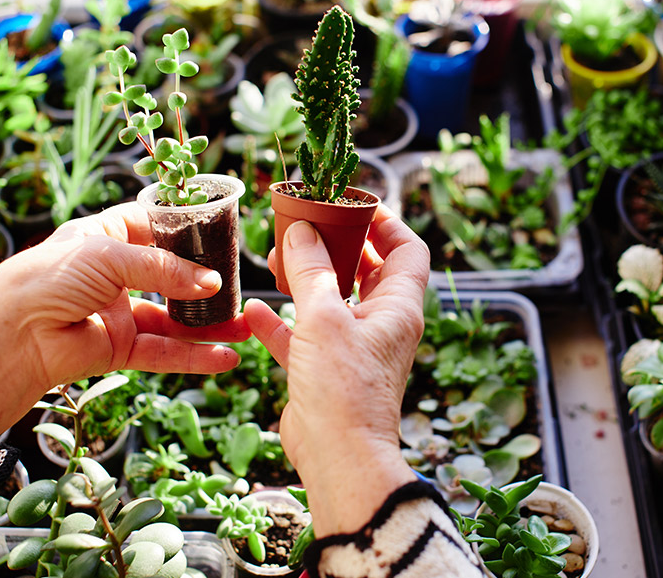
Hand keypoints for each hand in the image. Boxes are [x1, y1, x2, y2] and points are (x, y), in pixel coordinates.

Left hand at [0, 203, 250, 439]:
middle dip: (203, 280)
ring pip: (173, 319)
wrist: (11, 337)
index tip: (214, 232)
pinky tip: (226, 357)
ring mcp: (117, 313)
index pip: (147, 225)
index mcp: (101, 239)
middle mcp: (112, 275)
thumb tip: (210, 283)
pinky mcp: (119, 349)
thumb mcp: (108, 256)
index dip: (178, 227)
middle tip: (237, 283)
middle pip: (168, 275)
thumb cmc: (47, 279)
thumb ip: (163, 268)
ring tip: (245, 325)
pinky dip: (195, 355)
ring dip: (209, 323)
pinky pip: (165, 352)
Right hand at [244, 205, 429, 534]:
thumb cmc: (344, 389)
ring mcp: (353, 348)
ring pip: (332, 301)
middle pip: (365, 270)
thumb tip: (300, 229)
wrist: (338, 459)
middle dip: (335, 246)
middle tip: (305, 225)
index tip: (354, 203)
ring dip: (305, 279)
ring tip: (275, 257)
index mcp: (398, 307)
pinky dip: (282, 322)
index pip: (407, 250)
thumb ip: (310, 270)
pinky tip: (255, 309)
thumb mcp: (324, 318)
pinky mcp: (326, 371)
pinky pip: (304, 336)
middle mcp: (381, 325)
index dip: (386, 222)